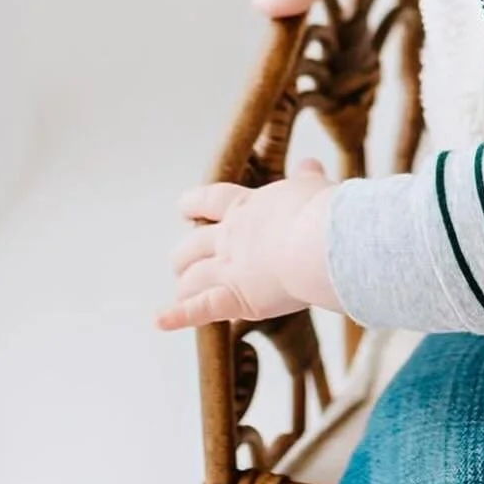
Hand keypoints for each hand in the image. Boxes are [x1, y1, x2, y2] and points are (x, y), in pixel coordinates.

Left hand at [157, 159, 340, 330]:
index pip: (211, 201)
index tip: (184, 207)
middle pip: (193, 244)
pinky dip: (178, 316)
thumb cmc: (323, 213)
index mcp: (247, 207)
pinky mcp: (235, 299)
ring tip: (183, 289)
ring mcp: (229, 269)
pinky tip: (161, 320)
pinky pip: (200, 310)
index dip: (194, 203)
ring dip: (185, 283)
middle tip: (185, 259)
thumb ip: (307, 178)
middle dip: (186, 253)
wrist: (321, 243)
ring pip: (192, 277)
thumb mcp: (314, 188)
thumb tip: (309, 164)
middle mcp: (231, 237)